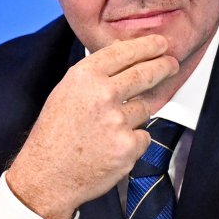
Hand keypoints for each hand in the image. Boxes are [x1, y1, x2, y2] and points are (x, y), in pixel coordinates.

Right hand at [5, 35, 178, 218]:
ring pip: (145, 108)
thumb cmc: (54, 135)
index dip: (147, 46)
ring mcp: (117, 121)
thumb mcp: (65, 92)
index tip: (160, 44)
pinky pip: (143, 136)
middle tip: (171, 64)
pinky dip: (133, 141)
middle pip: (145, 74)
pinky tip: (111, 147)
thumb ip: (94, 74)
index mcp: (84, 77)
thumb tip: (124, 54)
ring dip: (135, 115)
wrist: (46, 175)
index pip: (124, 52)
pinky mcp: (128, 146)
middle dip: (163, 67)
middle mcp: (102, 94)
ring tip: (110, 128)